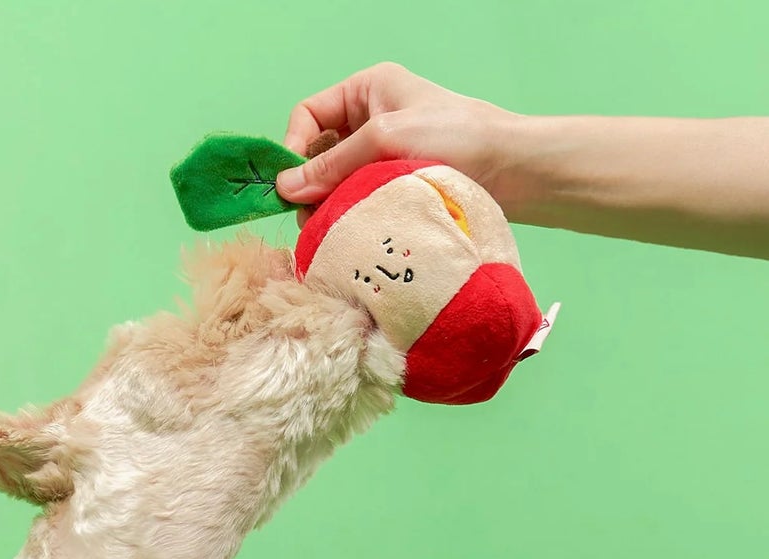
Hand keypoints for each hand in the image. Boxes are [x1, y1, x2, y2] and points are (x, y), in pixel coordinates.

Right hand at [276, 63, 518, 207]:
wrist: (512, 170)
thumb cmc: (457, 138)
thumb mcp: (386, 139)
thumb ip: (333, 163)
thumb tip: (284, 188)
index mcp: (367, 90)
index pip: (308, 115)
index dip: (293, 148)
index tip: (291, 186)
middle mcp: (369, 118)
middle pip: (317, 153)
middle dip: (310, 184)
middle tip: (312, 216)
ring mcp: (381, 154)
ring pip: (333, 182)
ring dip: (328, 204)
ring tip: (333, 228)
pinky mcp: (392, 185)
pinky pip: (355, 199)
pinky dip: (347, 215)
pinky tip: (350, 232)